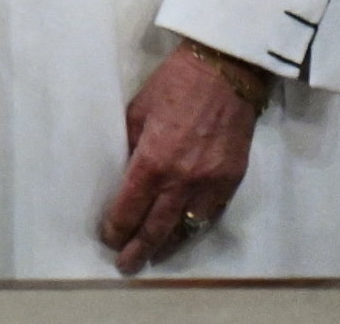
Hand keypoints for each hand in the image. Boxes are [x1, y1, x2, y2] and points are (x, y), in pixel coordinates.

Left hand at [100, 42, 262, 271]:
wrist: (225, 76)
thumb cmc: (173, 86)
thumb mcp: (137, 110)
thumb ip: (130, 144)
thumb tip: (121, 169)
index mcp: (153, 160)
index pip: (131, 206)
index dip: (118, 226)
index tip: (108, 236)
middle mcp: (183, 180)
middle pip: (157, 226)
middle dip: (139, 248)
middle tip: (125, 264)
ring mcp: (210, 185)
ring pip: (186, 228)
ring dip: (167, 245)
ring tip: (152, 258)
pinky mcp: (231, 182)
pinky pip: (209, 216)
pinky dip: (193, 229)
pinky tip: (182, 234)